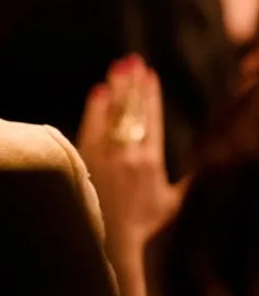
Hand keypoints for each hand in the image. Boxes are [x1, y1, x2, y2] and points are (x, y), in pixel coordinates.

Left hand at [78, 55, 185, 295]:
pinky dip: (95, 108)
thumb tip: (210, 164)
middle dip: (133, 83)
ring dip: (116, 88)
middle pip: (132, 110)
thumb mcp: (173, 202)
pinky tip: (98, 90)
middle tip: (133, 60)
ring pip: (112, 114)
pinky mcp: (85, 157)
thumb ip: (190, 180)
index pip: (151, 119)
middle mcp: (128, 153)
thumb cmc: (142, 222)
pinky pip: (90, 127)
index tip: (151, 74)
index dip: (151, 95)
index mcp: (151, 160)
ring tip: (118, 67)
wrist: (109, 236)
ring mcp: (105, 154)